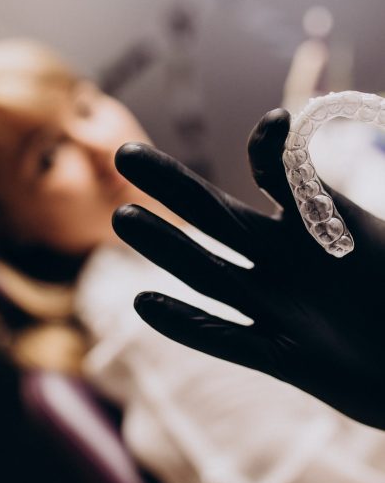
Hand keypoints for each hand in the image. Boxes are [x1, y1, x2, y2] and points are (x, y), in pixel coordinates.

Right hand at [113, 109, 384, 428]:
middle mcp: (284, 261)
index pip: (280, 178)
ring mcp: (277, 307)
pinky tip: (146, 303)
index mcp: (314, 226)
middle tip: (125, 154)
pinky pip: (225, 339)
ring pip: (210, 275)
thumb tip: (357, 144)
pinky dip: (187, 324)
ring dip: (167, 247)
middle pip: (216, 217)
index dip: (269, 151)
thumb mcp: (377, 238)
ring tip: (124, 220)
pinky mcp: (280, 357)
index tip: (276, 125)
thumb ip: (346, 202)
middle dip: (171, 185)